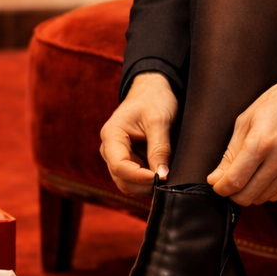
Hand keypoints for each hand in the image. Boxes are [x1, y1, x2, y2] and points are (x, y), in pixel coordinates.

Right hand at [100, 72, 178, 197]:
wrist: (152, 90)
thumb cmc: (153, 99)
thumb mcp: (159, 120)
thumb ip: (159, 148)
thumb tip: (162, 175)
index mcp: (111, 135)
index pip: (119, 165)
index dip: (138, 176)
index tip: (160, 177)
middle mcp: (109, 149)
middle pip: (121, 179)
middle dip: (143, 184)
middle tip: (166, 180)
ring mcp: (118, 156)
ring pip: (127, 183)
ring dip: (146, 185)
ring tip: (166, 177)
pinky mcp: (128, 160)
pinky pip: (135, 179)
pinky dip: (147, 181)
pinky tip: (161, 174)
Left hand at [207, 73, 276, 204]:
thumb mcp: (246, 121)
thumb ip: (230, 154)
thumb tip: (216, 178)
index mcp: (261, 142)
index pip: (235, 180)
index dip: (221, 187)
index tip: (217, 184)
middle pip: (247, 195)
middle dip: (233, 193)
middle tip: (230, 181)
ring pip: (262, 198)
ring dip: (250, 192)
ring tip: (248, 175)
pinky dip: (267, 190)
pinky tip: (264, 175)